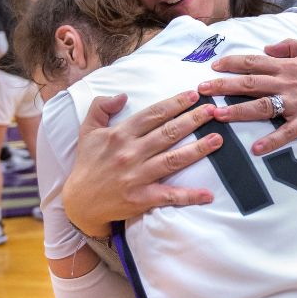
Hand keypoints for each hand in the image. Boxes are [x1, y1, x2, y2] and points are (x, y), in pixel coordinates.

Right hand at [62, 91, 221, 237]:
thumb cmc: (87, 164)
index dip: (175, 103)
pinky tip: (208, 194)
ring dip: (198, 149)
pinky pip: (169, 196)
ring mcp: (137, 176)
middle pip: (167, 133)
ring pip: (173, 160)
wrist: (78, 202)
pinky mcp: (141, 198)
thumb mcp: (87, 131)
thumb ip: (100, 107)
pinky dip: (189, 196)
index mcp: (120, 135)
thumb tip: (122, 95)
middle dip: (192, 120)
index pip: (153, 115)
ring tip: (218, 139)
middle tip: (213, 110)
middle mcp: (130, 153)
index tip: (193, 95)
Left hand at [198, 38, 296, 154]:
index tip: (213, 66)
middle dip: (223, 86)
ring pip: (262, 106)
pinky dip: (272, 141)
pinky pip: (287, 133)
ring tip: (217, 116)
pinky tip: (256, 149)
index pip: (254, 61)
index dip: (232, 63)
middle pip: (250, 83)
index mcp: (289, 66)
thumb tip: (266, 46)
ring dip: (238, 111)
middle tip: (202, 90)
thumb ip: (289, 46)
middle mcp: (289, 83)